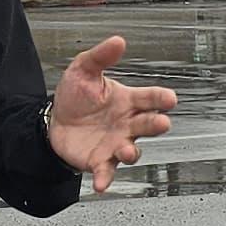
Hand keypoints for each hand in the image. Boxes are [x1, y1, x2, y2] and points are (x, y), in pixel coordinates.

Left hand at [44, 34, 178, 193]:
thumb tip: (118, 40)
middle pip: (148, 124)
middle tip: (162, 122)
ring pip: (132, 150)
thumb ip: (101, 57)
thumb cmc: (76, 97)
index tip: (170, 99)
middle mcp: (127, 124)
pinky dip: (106, 178)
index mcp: (128, 101)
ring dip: (132, 151)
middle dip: (156, 124)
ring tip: (128, 150)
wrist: (55, 121)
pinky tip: (101, 184)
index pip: (150, 98)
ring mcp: (116, 144)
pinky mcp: (100, 161)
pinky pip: (107, 171)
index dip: (161, 98)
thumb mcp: (83, 70)